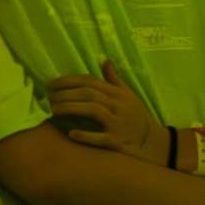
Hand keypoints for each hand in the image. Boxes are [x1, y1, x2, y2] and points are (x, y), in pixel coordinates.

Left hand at [48, 60, 167, 164]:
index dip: (67, 81)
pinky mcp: (119, 142)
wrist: (156, 144)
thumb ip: (114, 79)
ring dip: (70, 109)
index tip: (50, 84)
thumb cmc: (137, 117)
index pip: (89, 82)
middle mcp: (118, 106)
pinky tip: (71, 133)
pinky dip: (86, 135)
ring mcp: (119, 124)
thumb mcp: (129, 95)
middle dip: (65, 93)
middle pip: (88, 94)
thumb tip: (104, 60)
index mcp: (117, 93)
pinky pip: (101, 137)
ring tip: (53, 110)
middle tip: (47, 97)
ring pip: (92, 111)